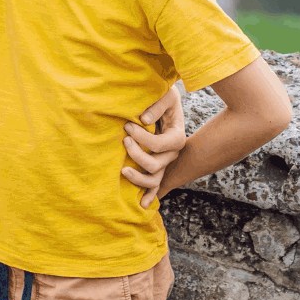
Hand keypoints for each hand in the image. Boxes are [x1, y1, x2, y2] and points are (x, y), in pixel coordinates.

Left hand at [123, 84, 188, 207]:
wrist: (167, 105)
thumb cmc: (166, 98)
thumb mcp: (167, 95)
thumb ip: (157, 106)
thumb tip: (142, 119)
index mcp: (177, 137)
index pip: (158, 144)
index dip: (141, 138)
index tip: (127, 125)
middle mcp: (173, 154)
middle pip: (155, 165)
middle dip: (136, 155)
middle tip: (124, 140)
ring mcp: (166, 162)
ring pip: (154, 179)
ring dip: (138, 178)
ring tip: (122, 170)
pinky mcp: (159, 166)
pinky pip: (156, 186)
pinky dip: (149, 195)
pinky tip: (140, 204)